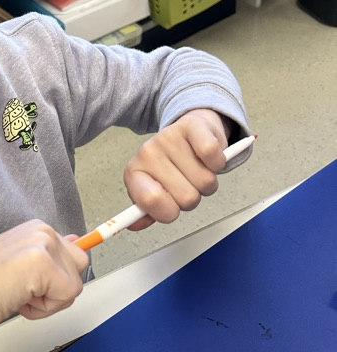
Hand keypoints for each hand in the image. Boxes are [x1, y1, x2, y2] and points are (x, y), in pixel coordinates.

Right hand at [0, 220, 88, 346]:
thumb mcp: (20, 266)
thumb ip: (49, 258)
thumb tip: (79, 246)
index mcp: (37, 230)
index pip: (73, 255)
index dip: (54, 280)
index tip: (32, 284)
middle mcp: (42, 232)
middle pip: (78, 270)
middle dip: (55, 291)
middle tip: (23, 291)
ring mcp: (43, 245)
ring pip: (74, 286)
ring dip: (47, 302)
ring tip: (18, 294)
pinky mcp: (44, 264)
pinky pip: (66, 297)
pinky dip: (44, 309)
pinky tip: (19, 300)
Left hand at [123, 109, 230, 229]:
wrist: (189, 131)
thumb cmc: (172, 166)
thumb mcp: (154, 190)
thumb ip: (147, 211)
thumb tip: (134, 225)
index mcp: (134, 173)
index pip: (150, 201)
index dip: (168, 212)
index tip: (172, 207)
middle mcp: (147, 154)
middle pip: (186, 198)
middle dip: (193, 197)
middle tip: (187, 183)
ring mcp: (169, 138)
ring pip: (204, 181)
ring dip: (207, 182)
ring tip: (198, 169)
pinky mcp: (193, 127)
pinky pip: (213, 155)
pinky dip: (218, 163)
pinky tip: (209, 159)